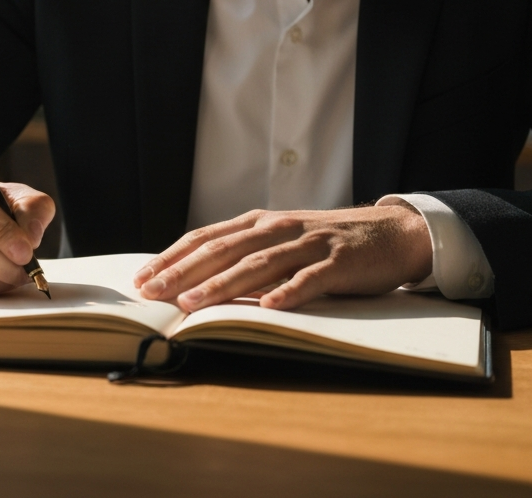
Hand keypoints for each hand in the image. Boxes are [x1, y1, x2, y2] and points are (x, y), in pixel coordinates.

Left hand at [132, 204, 431, 311]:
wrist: (389, 233)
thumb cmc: (326, 243)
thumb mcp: (281, 240)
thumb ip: (246, 254)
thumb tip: (196, 280)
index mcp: (259, 223)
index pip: (206, 238)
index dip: (173, 257)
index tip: (142, 278)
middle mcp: (278, 228)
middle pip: (224, 250)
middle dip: (184, 272)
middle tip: (153, 294)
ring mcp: (308, 244)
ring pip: (258, 264)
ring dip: (223, 284)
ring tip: (194, 303)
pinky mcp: (337, 262)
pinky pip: (309, 279)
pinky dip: (289, 292)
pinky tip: (271, 307)